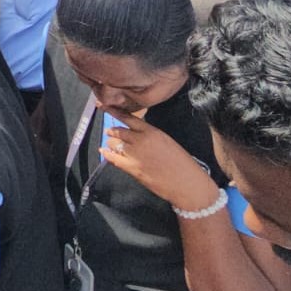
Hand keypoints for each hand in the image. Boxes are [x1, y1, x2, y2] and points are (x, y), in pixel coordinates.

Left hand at [99, 107, 219, 211]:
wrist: (187, 183)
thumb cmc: (182, 164)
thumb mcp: (167, 142)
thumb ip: (151, 136)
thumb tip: (136, 135)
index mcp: (153, 132)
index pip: (129, 118)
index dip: (114, 112)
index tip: (104, 106)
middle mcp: (142, 140)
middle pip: (119, 131)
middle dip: (113, 131)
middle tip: (109, 131)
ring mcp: (135, 154)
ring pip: (114, 144)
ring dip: (111, 143)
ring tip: (110, 144)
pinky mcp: (132, 168)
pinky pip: (113, 158)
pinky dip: (106, 154)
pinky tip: (103, 151)